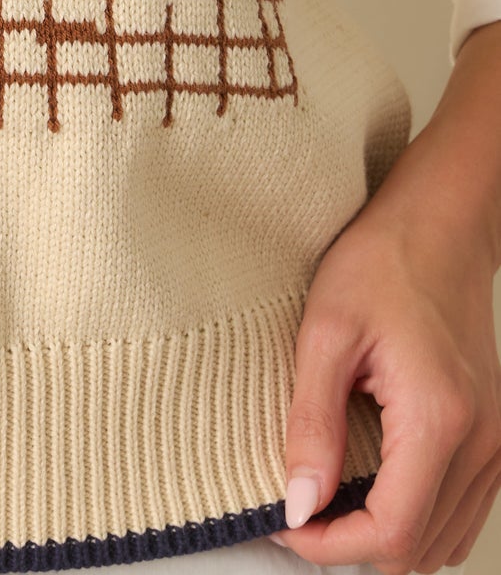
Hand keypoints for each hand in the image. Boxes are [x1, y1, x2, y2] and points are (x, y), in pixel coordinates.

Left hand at [270, 23, 500, 572]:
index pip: (390, 533)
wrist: (439, 221)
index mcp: (438, 419)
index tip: (284, 525)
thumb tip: (299, 502)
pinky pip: (461, 510)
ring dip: (385, 538)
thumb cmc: (383, 260)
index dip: (330, 546)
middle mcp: (480, 444)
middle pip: (419, 551)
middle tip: (297, 512)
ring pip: (444, 541)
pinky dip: (416, 519)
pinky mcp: (492, 434)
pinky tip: (371, 488)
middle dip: (352, 547)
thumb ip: (311, 423)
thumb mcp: (325, 332)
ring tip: (327, 503)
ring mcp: (494, 443)